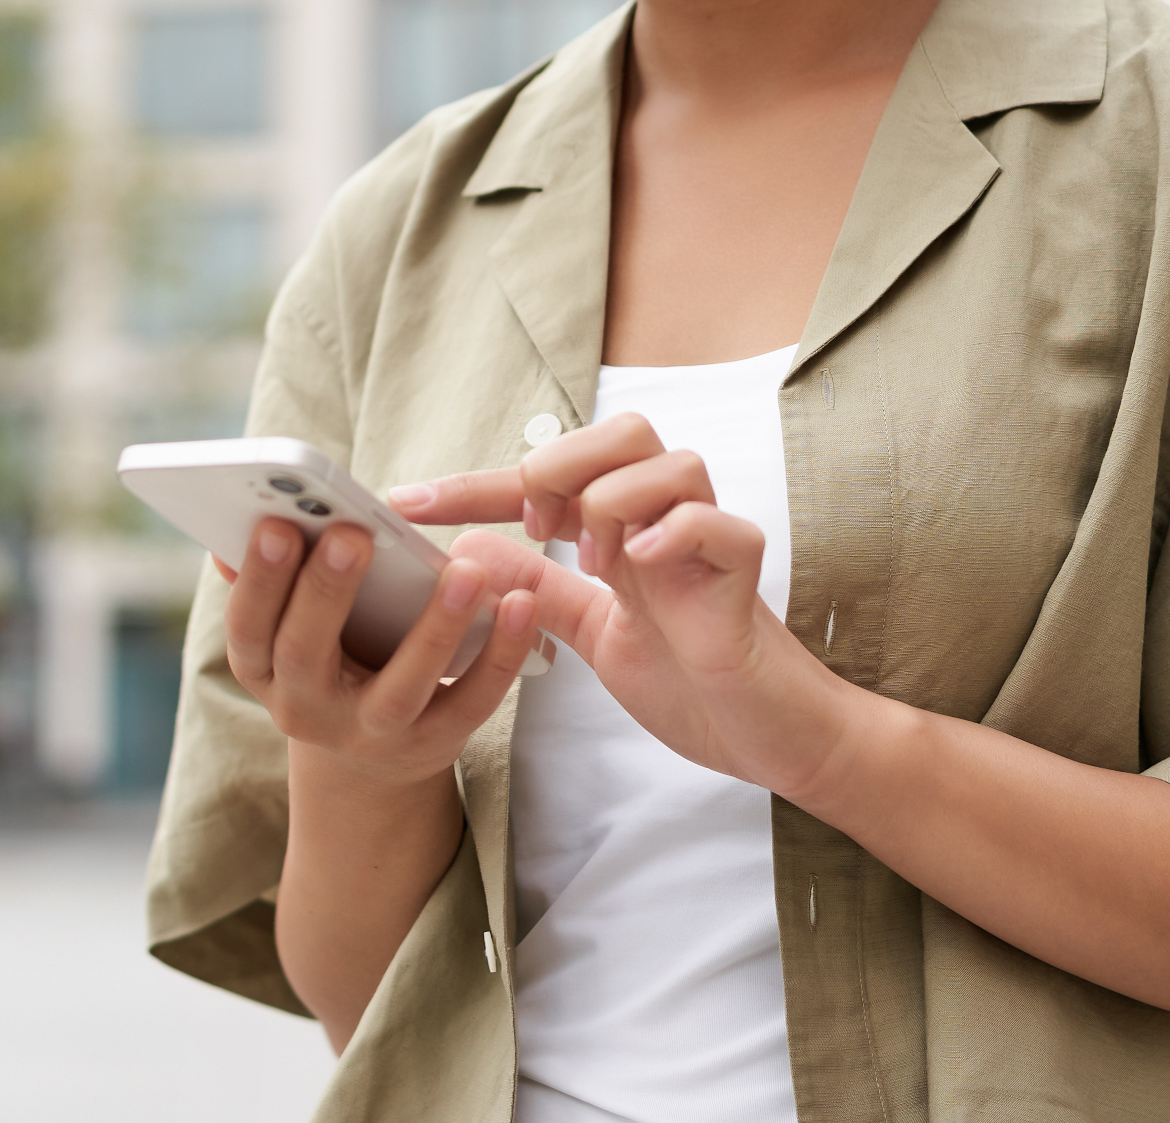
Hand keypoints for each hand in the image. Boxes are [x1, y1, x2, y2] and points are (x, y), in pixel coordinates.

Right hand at [217, 516, 542, 788]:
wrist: (372, 754)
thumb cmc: (331, 656)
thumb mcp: (290, 628)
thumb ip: (277, 578)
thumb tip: (247, 519)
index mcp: (264, 670)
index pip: (249, 626)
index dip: (259, 579)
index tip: (278, 524)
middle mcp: (307, 710)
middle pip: (307, 653)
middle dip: (326, 592)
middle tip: (351, 534)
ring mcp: (372, 733)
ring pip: (401, 686)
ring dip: (434, 626)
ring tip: (466, 568)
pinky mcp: (433, 743)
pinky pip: (471, 700)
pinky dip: (500, 654)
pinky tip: (520, 605)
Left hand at [390, 415, 866, 799]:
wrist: (766, 737)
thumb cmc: (691, 679)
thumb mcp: (593, 632)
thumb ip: (539, 590)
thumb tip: (466, 553)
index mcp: (627, 531)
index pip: (547, 481)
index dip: (473, 486)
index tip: (404, 505)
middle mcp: (668, 523)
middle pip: (624, 432)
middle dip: (564, 463)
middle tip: (539, 527)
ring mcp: (709, 546)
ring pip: (673, 463)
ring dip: (617, 500)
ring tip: (598, 562)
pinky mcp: (745, 580)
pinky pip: (721, 525)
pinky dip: (677, 531)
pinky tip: (640, 564)